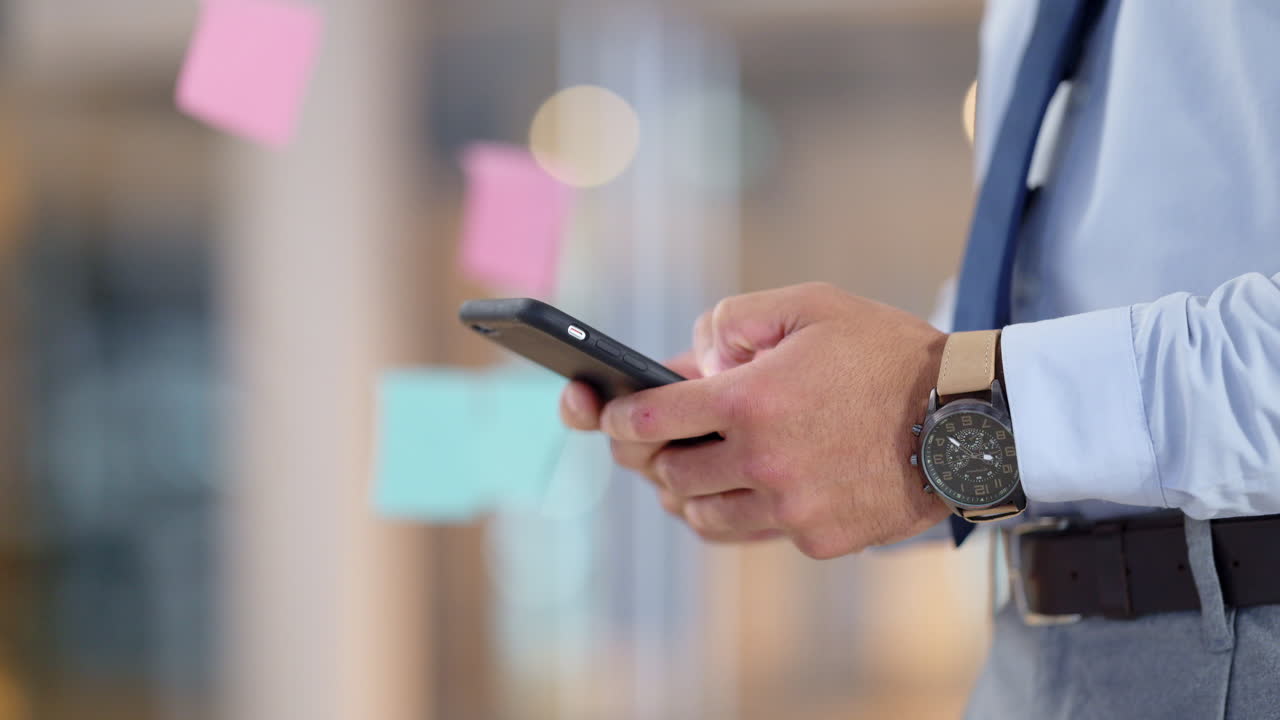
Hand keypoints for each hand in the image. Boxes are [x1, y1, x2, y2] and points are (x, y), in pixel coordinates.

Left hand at [562, 282, 950, 557]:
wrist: (968, 419)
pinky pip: (753, 534)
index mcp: (750, 399)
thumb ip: (735, 319)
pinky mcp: (816, 539)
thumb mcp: (810, 304)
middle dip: (658, 455)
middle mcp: (762, 461)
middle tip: (666, 440)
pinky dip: (742, 514)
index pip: (650, 417)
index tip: (609, 415)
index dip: (617, 417)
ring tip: (706, 466)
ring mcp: (789, 508)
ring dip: (692, 492)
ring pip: (701, 516)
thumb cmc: (887, 352)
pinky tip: (757, 487)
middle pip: (668, 475)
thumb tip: (693, 358)